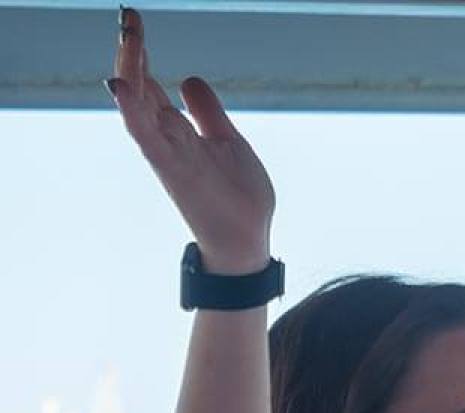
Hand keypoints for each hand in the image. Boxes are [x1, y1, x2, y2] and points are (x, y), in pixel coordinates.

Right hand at [108, 7, 274, 273]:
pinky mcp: (174, 171)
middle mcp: (167, 139)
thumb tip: (187, 79)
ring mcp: (168, 154)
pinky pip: (147, 138)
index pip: (151, 85)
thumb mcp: (228, 140)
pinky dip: (132, 112)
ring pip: (140, 107)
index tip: (134, 22)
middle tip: (127, 16)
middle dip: (133, 53)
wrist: (246, 240)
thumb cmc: (237, 197)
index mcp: (179, 131)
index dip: (142, 55)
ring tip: (127, 36)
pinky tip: (121, 87)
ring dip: (130, 71)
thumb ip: (207, 112)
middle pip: (141, 89)